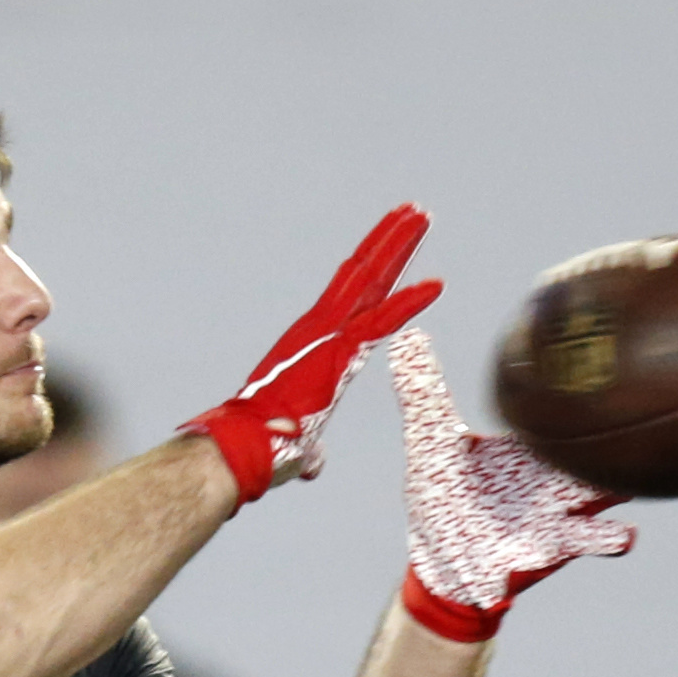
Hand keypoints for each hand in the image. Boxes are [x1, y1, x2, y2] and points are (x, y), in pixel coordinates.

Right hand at [184, 205, 441, 505]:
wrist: (242, 448)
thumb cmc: (262, 449)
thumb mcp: (296, 445)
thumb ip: (309, 448)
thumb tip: (310, 463)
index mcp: (319, 351)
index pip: (357, 308)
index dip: (381, 282)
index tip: (400, 255)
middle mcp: (322, 333)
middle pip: (364, 280)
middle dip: (390, 245)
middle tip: (416, 213)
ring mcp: (326, 335)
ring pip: (369, 282)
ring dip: (396, 248)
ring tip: (421, 214)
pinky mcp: (334, 350)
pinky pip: (379, 321)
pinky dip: (408, 303)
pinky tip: (435, 284)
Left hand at [390, 329, 638, 641]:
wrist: (441, 561)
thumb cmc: (442, 498)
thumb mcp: (430, 441)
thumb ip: (423, 393)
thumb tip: (406, 340)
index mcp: (529, 442)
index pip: (564, 404)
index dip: (586, 381)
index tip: (611, 349)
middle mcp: (552, 472)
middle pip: (596, 444)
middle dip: (619, 427)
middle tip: (645, 404)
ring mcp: (559, 509)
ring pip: (606, 490)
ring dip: (623, 483)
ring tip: (643, 473)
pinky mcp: (554, 548)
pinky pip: (591, 541)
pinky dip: (610, 539)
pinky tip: (626, 535)